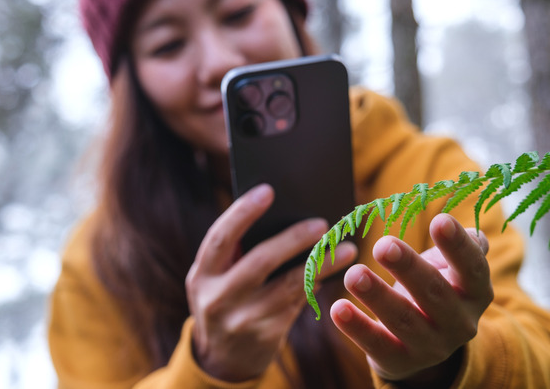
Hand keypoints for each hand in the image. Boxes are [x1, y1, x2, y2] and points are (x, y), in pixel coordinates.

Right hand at [185, 184, 356, 381]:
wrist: (222, 358)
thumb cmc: (226, 299)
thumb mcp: (217, 278)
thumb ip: (238, 252)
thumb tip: (287, 216)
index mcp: (203, 274)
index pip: (220, 238)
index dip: (243, 212)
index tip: (268, 190)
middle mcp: (218, 298)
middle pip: (260, 261)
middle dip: (293, 239)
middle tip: (322, 223)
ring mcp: (243, 320)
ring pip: (290, 285)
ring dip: (322, 264)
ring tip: (346, 249)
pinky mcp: (267, 336)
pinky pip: (298, 303)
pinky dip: (317, 284)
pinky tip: (334, 271)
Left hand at [329, 213, 491, 383]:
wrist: (425, 343)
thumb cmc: (438, 287)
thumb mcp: (454, 269)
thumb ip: (465, 246)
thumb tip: (468, 230)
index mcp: (476, 293)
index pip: (472, 268)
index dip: (458, 246)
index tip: (439, 220)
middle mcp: (460, 323)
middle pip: (435, 293)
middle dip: (409, 268)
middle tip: (383, 246)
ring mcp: (431, 346)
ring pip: (403, 320)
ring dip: (377, 296)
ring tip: (353, 274)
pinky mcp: (400, 361)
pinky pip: (377, 344)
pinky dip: (356, 327)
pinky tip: (338, 308)